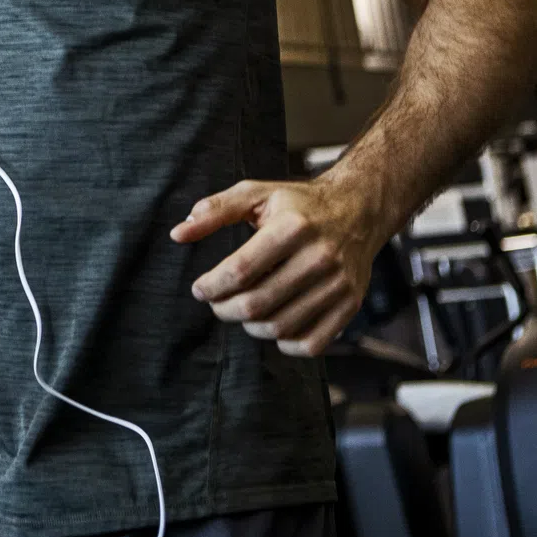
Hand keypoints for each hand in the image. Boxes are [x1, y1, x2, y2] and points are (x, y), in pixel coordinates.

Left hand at [170, 176, 388, 356]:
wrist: (358, 209)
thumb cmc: (298, 203)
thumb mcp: (256, 193)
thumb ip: (215, 210)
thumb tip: (178, 233)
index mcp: (293, 227)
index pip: (241, 270)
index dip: (212, 286)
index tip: (200, 288)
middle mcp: (320, 257)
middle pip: (258, 304)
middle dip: (224, 309)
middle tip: (215, 303)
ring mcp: (339, 285)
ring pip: (280, 327)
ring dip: (250, 326)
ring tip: (241, 310)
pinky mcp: (351, 304)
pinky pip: (311, 343)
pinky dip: (284, 342)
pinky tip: (273, 323)